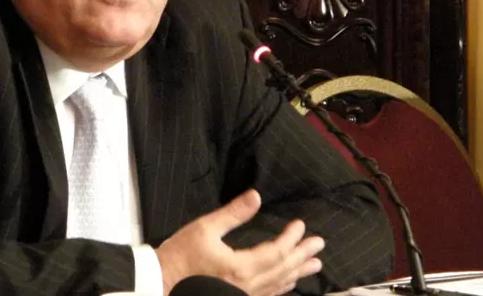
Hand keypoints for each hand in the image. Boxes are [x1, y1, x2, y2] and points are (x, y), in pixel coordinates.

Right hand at [155, 189, 324, 295]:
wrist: (162, 282)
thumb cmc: (181, 255)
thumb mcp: (204, 228)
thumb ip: (233, 213)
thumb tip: (255, 197)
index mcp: (241, 267)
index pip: (276, 252)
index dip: (291, 239)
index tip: (300, 226)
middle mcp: (248, 286)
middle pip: (283, 269)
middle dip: (302, 255)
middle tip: (319, 245)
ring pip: (278, 285)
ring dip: (297, 272)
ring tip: (314, 265)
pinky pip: (268, 294)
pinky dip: (282, 287)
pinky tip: (288, 283)